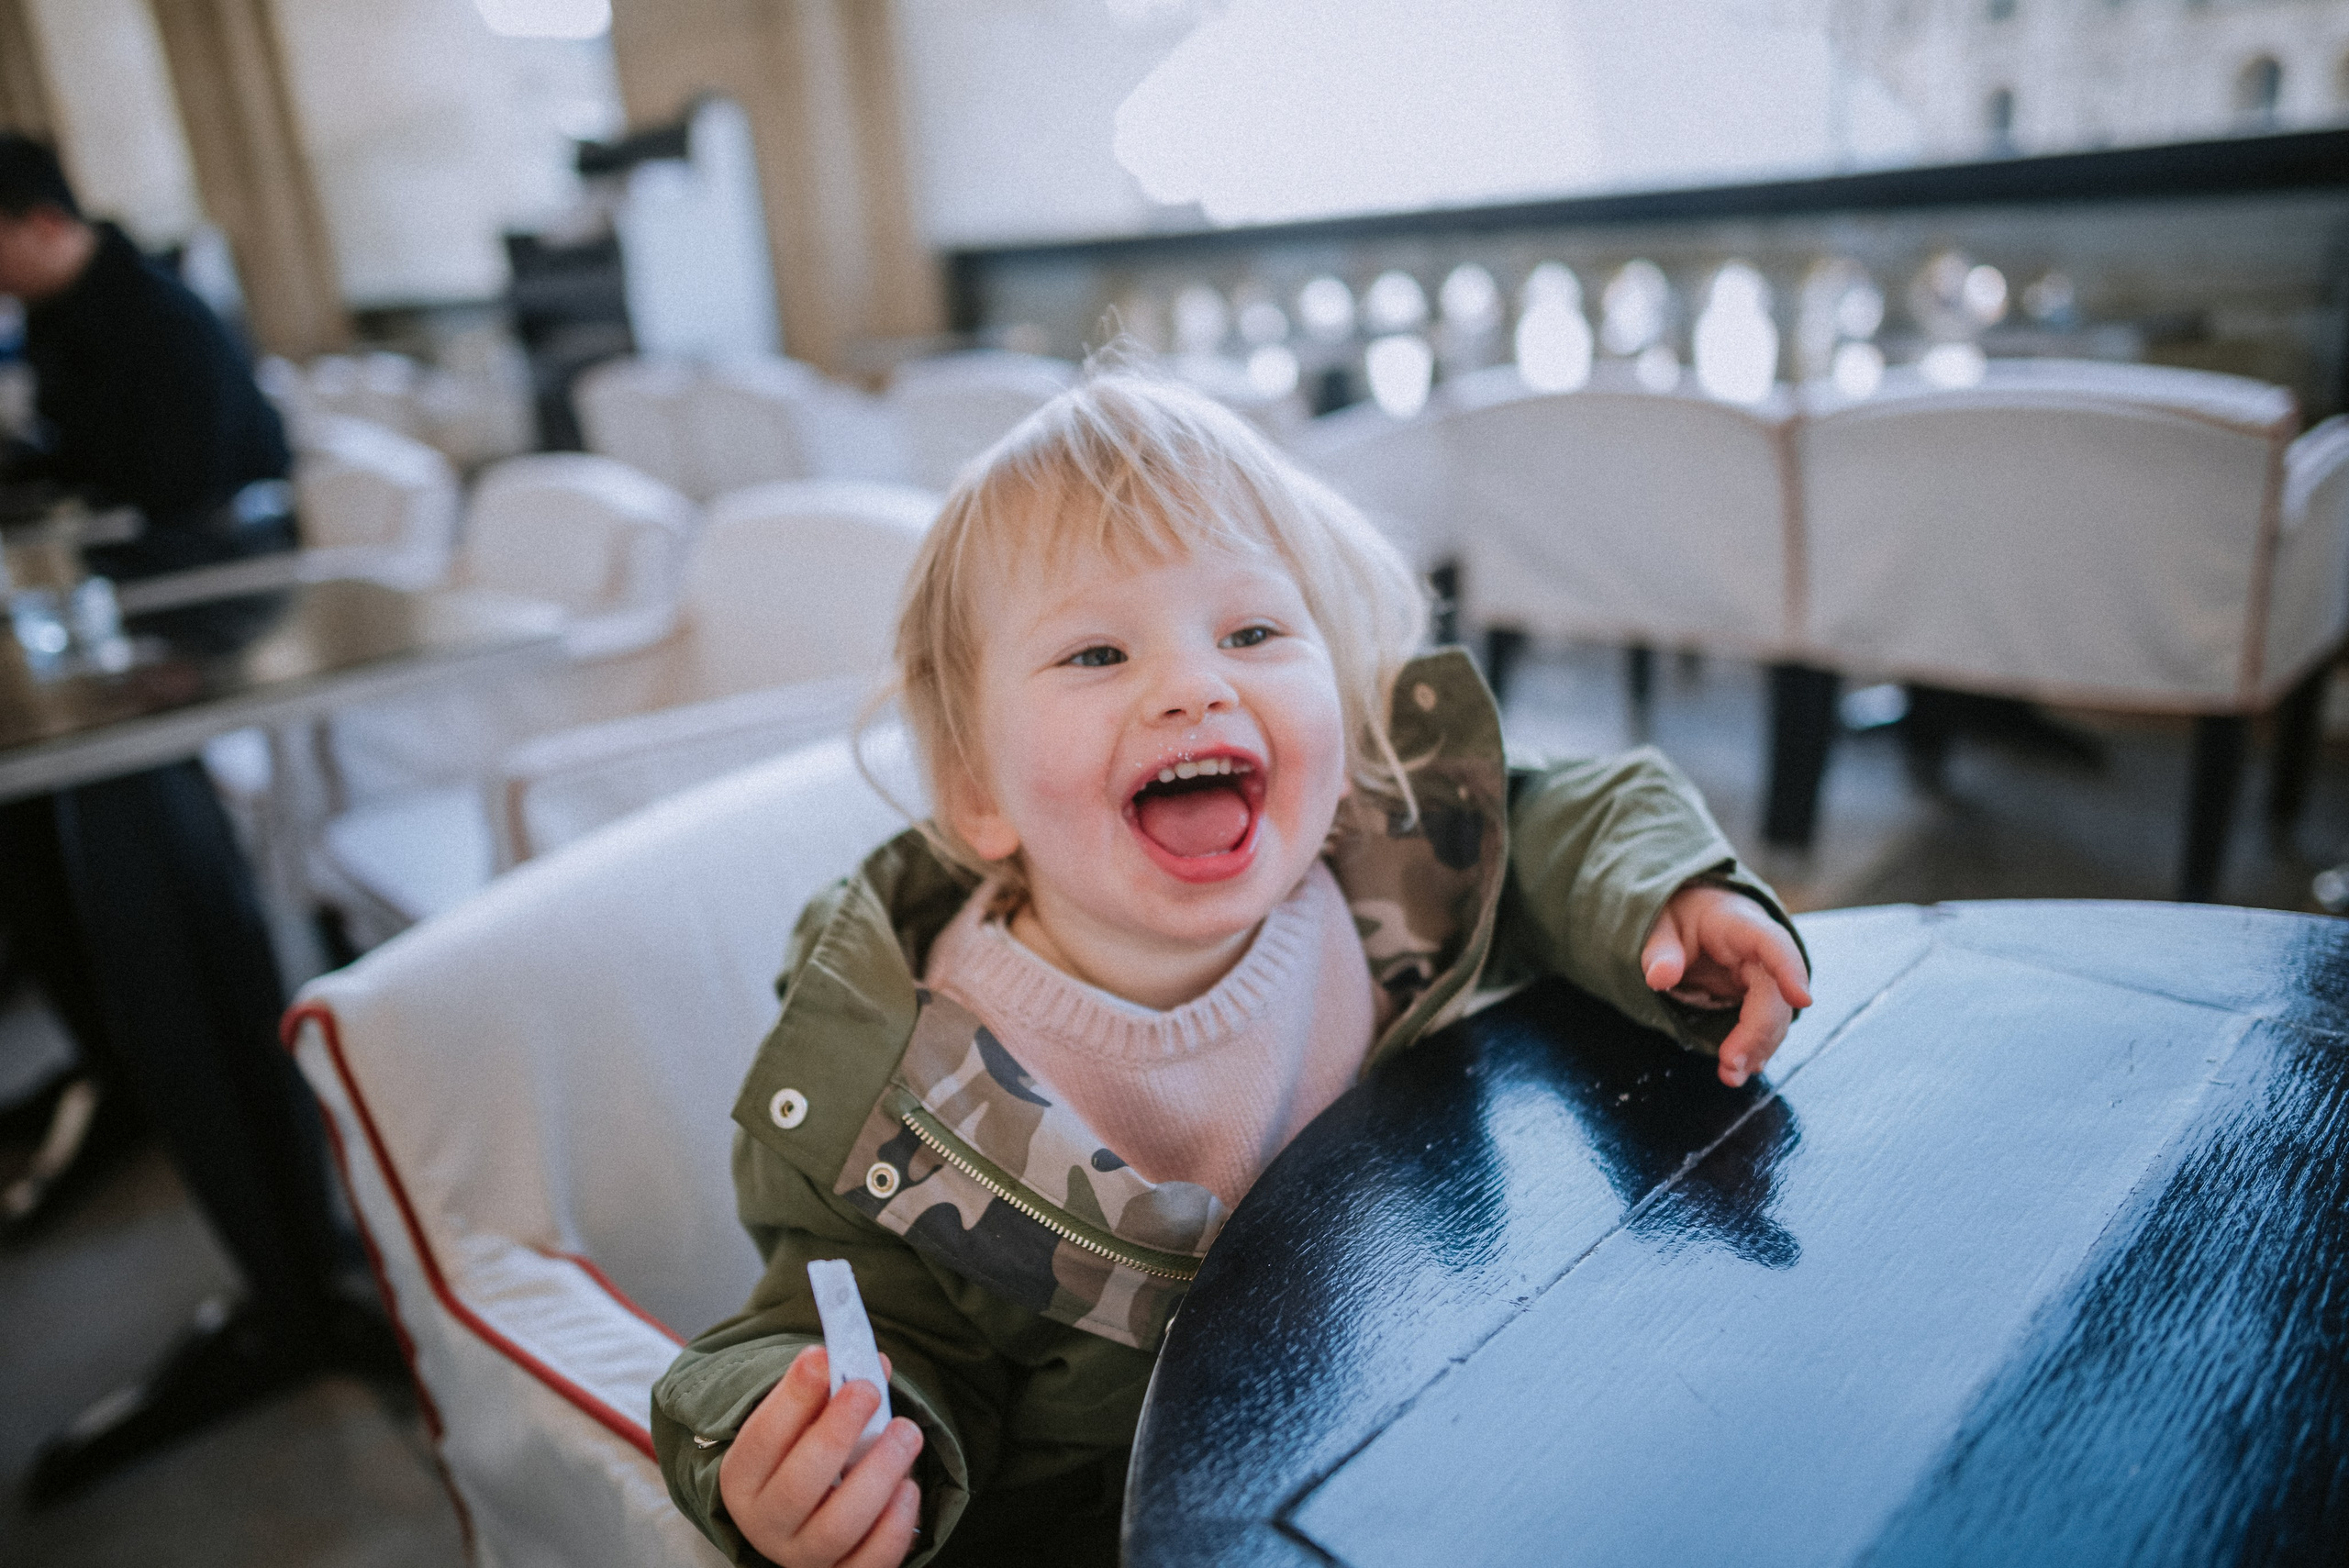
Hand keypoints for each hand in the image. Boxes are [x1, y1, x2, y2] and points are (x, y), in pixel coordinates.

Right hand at [718, 1345, 923, 1567]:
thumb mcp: (801, 1423)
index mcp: (743, 1477)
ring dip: (877, 1475)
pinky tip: (908, 1487)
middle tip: (867, 1390)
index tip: (823, 1358)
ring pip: (838, 1527)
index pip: (762, 1439)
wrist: (803, 1517)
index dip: (793, 1398)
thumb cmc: (805, 1455)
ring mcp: (802, 1556)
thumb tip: (873, 1365)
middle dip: (836, 1433)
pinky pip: (870, 1561)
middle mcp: (766, 1524)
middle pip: (798, 1485)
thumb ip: (829, 1392)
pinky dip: (894, 1526)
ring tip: (906, 1432)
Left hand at [1640, 884, 1812, 1087]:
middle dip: (1758, 1032)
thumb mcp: (1659, 925)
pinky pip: (1765, 1024)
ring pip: (1775, 1016)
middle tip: (1730, 1065)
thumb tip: (1659, 978)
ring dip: (1758, 1048)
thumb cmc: (1681, 915)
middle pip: (1774, 993)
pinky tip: (1742, 1067)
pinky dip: (1755, 1048)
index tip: (1802, 998)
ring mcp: (1764, 977)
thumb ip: (1660, 951)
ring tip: (1731, 1076)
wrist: (1694, 914)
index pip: (1773, 943)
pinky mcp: (1758, 997)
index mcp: (1740, 925)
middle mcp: (1760, 953)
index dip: (1789, 970)